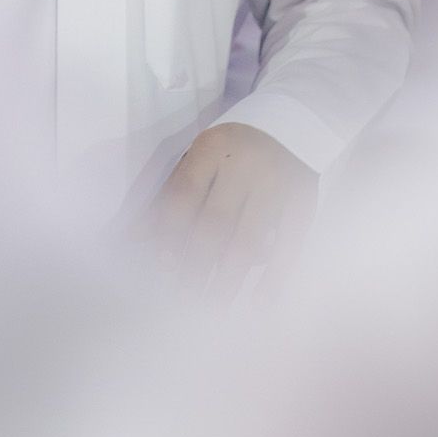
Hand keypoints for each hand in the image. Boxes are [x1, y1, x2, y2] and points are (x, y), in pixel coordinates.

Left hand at [132, 122, 317, 302]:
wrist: (290, 128)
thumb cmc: (231, 152)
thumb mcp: (197, 160)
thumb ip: (168, 196)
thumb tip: (135, 236)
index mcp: (212, 149)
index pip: (186, 192)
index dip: (172, 231)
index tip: (164, 266)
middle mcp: (245, 165)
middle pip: (215, 222)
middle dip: (197, 265)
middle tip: (184, 298)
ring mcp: (276, 186)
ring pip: (248, 239)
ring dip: (228, 279)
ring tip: (212, 308)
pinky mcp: (302, 204)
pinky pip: (288, 246)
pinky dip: (274, 277)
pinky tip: (258, 302)